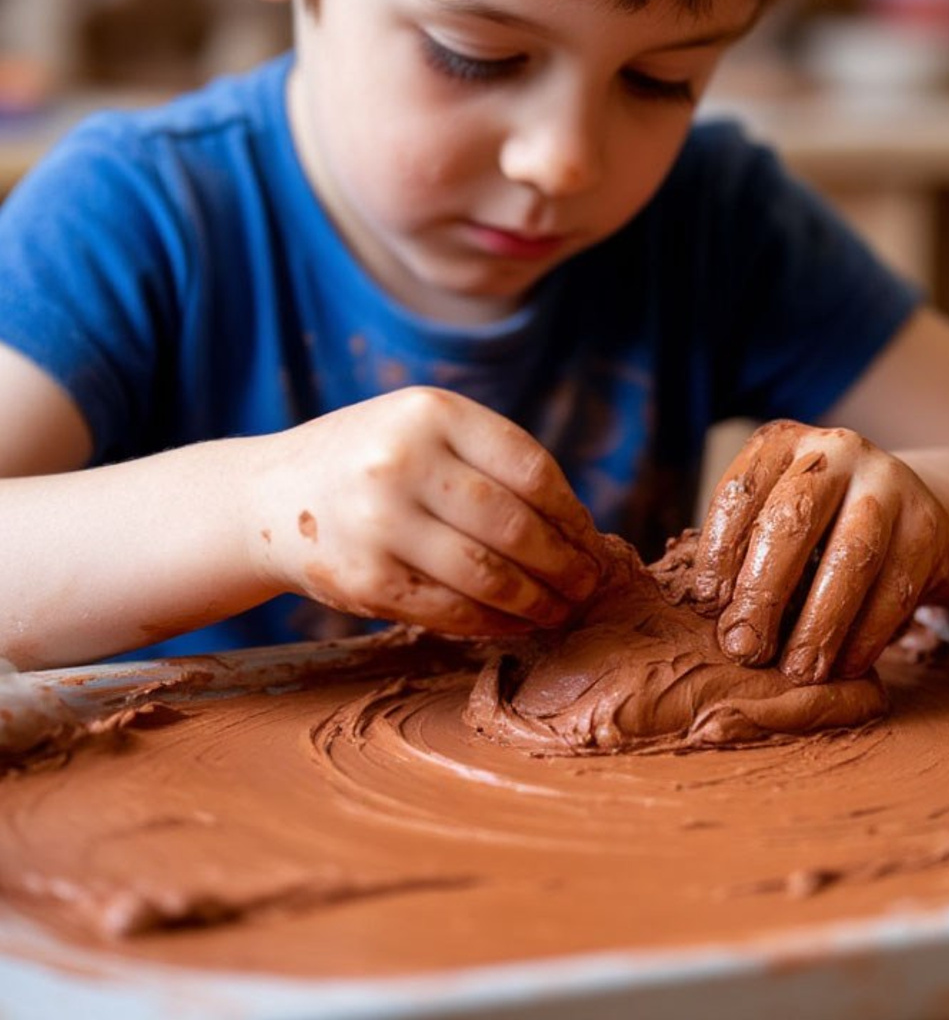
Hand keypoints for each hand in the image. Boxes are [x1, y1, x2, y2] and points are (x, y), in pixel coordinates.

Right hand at [247, 388, 605, 635]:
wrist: (270, 497)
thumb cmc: (371, 461)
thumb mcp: (424, 429)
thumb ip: (490, 462)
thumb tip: (578, 529)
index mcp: (432, 412)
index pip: (530, 469)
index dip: (571, 513)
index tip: (591, 540)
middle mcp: (402, 461)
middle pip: (515, 525)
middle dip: (564, 564)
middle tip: (589, 585)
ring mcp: (378, 522)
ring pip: (488, 574)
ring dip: (536, 601)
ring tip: (561, 610)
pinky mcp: (363, 580)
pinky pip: (448, 609)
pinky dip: (492, 622)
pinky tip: (514, 623)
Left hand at [695, 420, 948, 682]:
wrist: (910, 513)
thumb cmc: (816, 526)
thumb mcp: (774, 516)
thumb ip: (742, 550)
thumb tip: (710, 614)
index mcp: (781, 443)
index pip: (740, 493)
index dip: (719, 553)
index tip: (709, 607)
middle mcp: (835, 452)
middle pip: (792, 520)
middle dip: (764, 592)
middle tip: (744, 650)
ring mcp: (888, 484)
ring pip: (850, 558)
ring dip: (820, 624)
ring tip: (796, 671)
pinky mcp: (927, 526)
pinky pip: (894, 589)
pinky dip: (865, 636)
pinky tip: (842, 666)